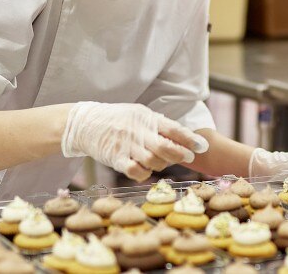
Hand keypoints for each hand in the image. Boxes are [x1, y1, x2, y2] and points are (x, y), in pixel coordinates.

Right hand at [61, 102, 207, 180]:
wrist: (85, 123)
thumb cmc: (117, 119)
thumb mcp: (138, 114)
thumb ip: (158, 124)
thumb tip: (182, 136)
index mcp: (146, 118)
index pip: (173, 129)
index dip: (189, 139)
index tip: (202, 146)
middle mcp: (137, 132)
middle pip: (166, 147)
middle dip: (181, 154)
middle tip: (189, 157)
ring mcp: (126, 146)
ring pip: (153, 161)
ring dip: (162, 164)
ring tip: (162, 162)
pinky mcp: (115, 158)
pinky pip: (135, 171)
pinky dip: (144, 174)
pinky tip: (145, 170)